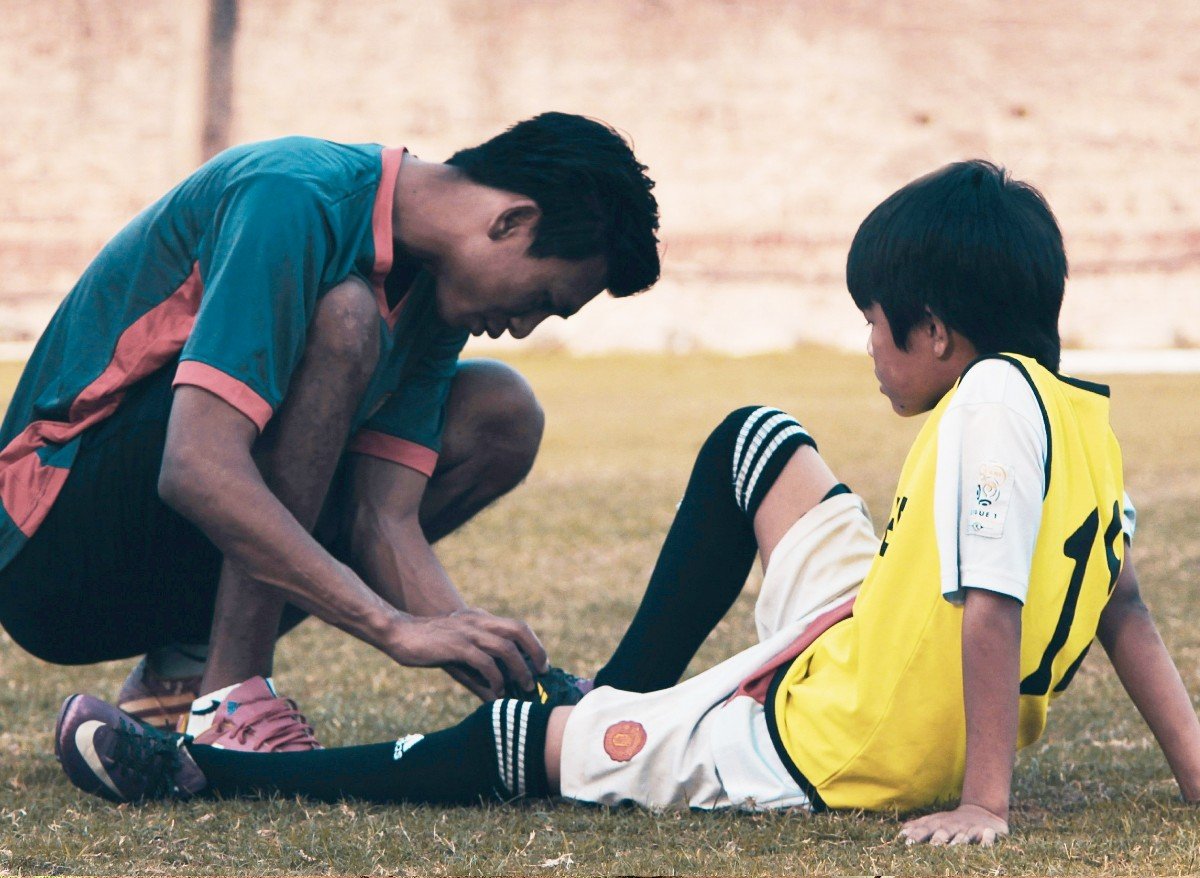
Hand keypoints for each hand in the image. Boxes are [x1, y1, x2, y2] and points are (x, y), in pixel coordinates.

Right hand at [387, 608, 548, 700]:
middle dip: (535, 652)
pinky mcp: (456, 646)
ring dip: (519, 669)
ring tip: (525, 687)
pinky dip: (496, 678)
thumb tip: (497, 697)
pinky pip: (484, 662)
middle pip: (518, 630)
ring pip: (505, 648)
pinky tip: (497, 691)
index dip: (533, 644)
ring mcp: (467, 632)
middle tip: (541, 674)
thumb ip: (478, 673)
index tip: (541, 664)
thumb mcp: (458, 657)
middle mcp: (478, 621)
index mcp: (480, 619)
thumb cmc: (428, 646)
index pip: (517, 627)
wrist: (398, 633)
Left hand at [899, 804, 1008, 845]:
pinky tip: (985, 845)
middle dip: (937, 838)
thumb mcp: (937, 820)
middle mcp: (954, 825)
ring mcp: (970, 828)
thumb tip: (902, 830)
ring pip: (964, 835)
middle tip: (931, 846)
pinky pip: (988, 838)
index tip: (907, 841)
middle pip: (944, 831)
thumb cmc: (953, 822)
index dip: (917, 833)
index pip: (926, 827)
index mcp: (941, 822)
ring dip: (959, 840)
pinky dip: (987, 841)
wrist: (983, 812)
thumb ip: (921, 826)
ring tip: (954, 846)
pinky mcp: (987, 832)